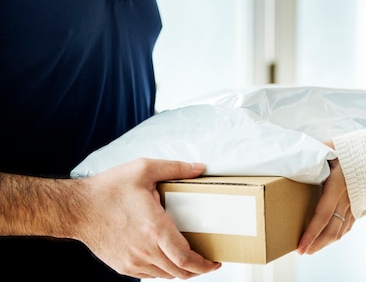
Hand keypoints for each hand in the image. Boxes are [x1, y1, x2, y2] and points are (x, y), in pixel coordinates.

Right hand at [74, 158, 220, 278]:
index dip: (204, 265)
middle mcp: (145, 250)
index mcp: (154, 228)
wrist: (76, 208)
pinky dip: (163, 271)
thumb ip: (175, 168)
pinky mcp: (122, 266)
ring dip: (181, 271)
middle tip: (207, 262)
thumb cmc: (108, 189)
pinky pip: (149, 274)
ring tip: (190, 260)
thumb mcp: (144, 169)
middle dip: (197, 270)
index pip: (185, 259)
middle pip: (179, 272)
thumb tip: (200, 168)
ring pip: (165, 275)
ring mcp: (132, 261)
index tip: (214, 262)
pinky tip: (166, 259)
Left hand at [297, 146, 353, 254]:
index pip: (322, 215)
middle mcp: (348, 197)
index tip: (300, 247)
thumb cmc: (354, 147)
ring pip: (341, 229)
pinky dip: (339, 232)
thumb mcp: (331, 147)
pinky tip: (330, 236)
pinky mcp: (361, 203)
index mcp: (338, 185)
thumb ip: (315, 152)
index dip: (311, 233)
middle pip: (332, 229)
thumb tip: (296, 155)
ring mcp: (356, 202)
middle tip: (302, 251)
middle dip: (317, 244)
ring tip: (312, 248)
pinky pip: (349, 223)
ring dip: (326, 242)